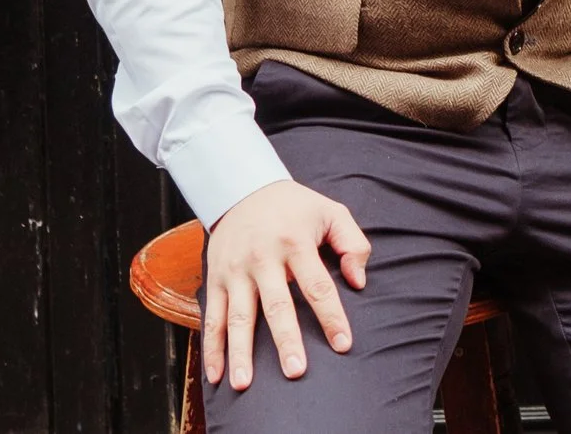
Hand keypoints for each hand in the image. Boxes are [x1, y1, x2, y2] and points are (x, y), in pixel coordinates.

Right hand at [202, 179, 370, 389]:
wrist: (243, 188)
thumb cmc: (295, 206)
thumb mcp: (331, 212)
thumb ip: (352, 244)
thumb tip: (358, 281)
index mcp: (295, 243)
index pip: (318, 286)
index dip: (331, 317)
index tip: (342, 344)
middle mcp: (263, 259)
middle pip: (277, 306)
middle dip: (286, 341)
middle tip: (296, 371)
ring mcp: (236, 271)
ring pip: (238, 317)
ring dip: (241, 352)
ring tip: (245, 383)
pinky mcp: (216, 279)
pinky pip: (213, 317)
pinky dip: (212, 348)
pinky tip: (215, 374)